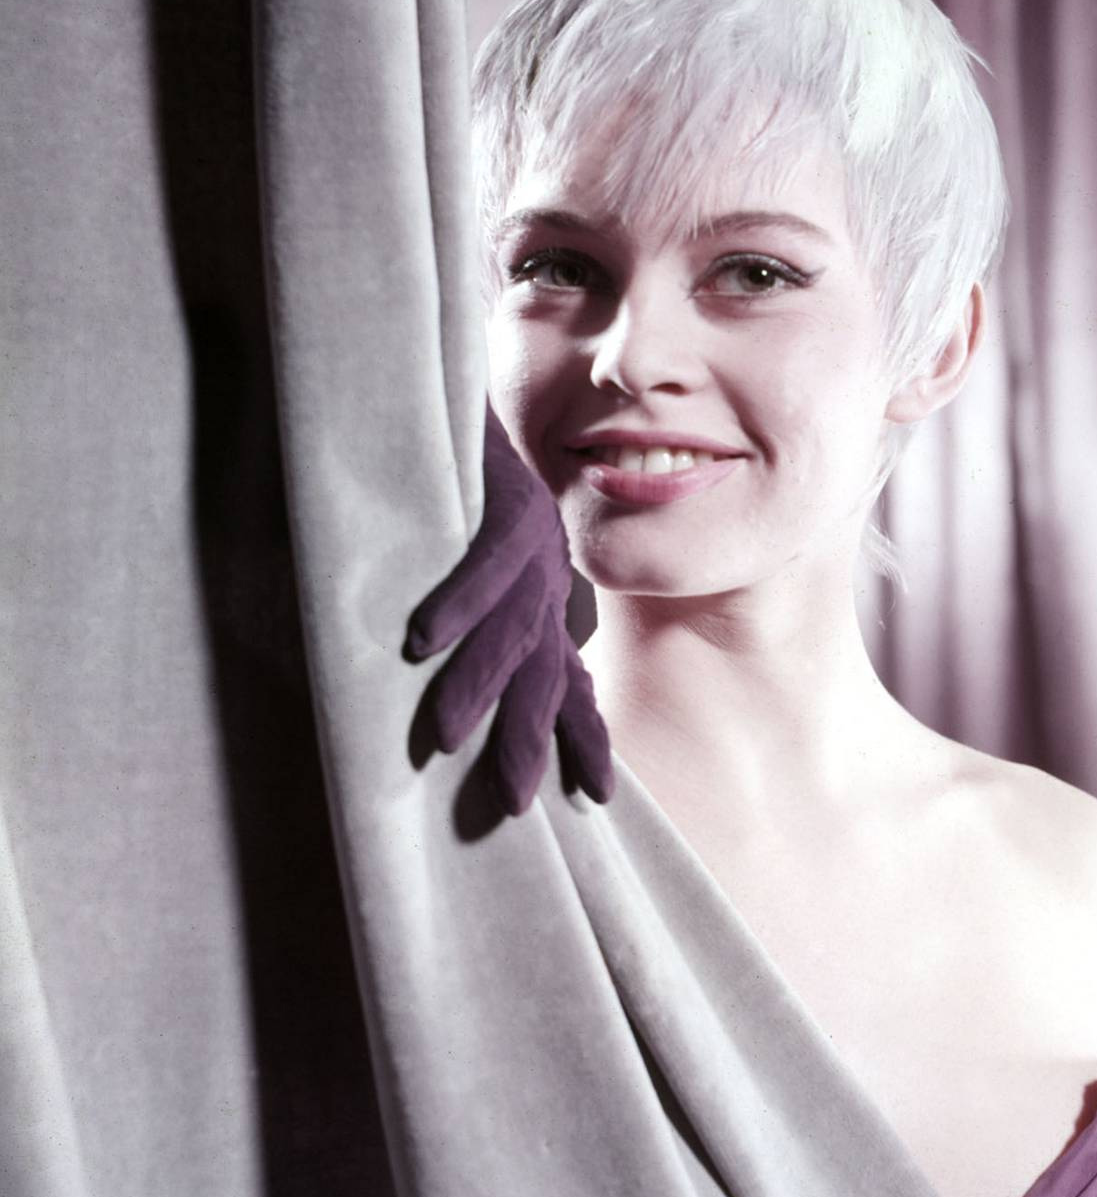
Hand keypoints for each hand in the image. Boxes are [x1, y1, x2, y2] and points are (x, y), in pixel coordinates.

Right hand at [404, 403, 612, 811]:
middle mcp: (547, 574)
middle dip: (530, 736)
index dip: (581, 734)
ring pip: (511, 621)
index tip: (597, 797)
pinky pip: (483, 555)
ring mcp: (532, 536)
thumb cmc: (448, 489)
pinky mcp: (506, 492)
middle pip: (543, 668)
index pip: (567, 675)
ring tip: (446, 735)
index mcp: (541, 597)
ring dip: (479, 680)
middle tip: (513, 803)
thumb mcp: (455, 569)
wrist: (448, 393)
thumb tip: (401, 696)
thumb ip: (446, 629)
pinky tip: (422, 639)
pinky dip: (456, 597)